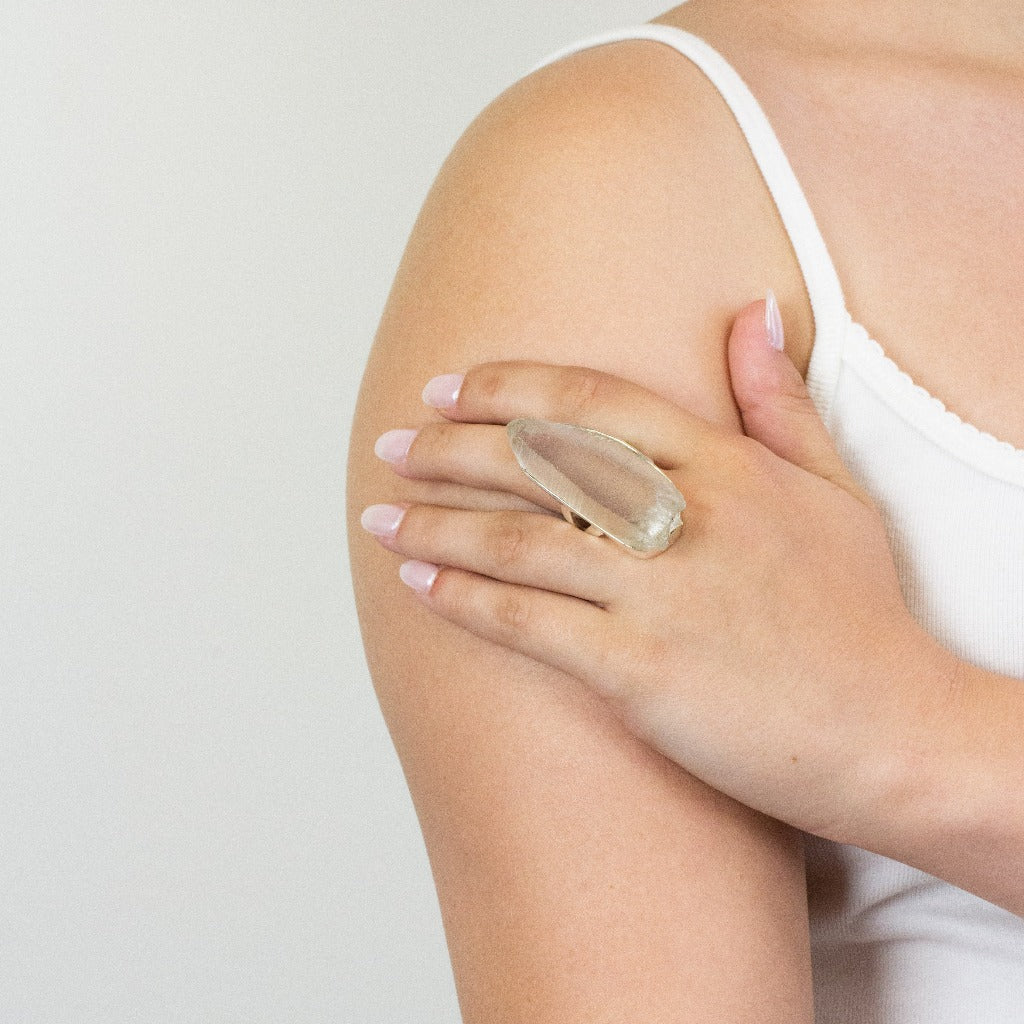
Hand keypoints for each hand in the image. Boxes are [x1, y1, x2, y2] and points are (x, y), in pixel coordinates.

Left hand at [361, 298, 958, 845]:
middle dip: (450, 448)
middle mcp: (687, 518)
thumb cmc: (861, 613)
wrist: (895, 733)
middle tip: (391, 446)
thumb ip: (778, 398)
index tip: (447, 388)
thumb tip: (750, 310)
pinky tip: (416, 588)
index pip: (594, 403)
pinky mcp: (642, 671)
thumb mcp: (833, 489)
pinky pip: (530, 624)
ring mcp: (661, 594)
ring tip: (377, 517)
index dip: (508, 389)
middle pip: (540, 463)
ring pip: (519, 540)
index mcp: (727, 466)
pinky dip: (465, 602)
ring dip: (435, 526)